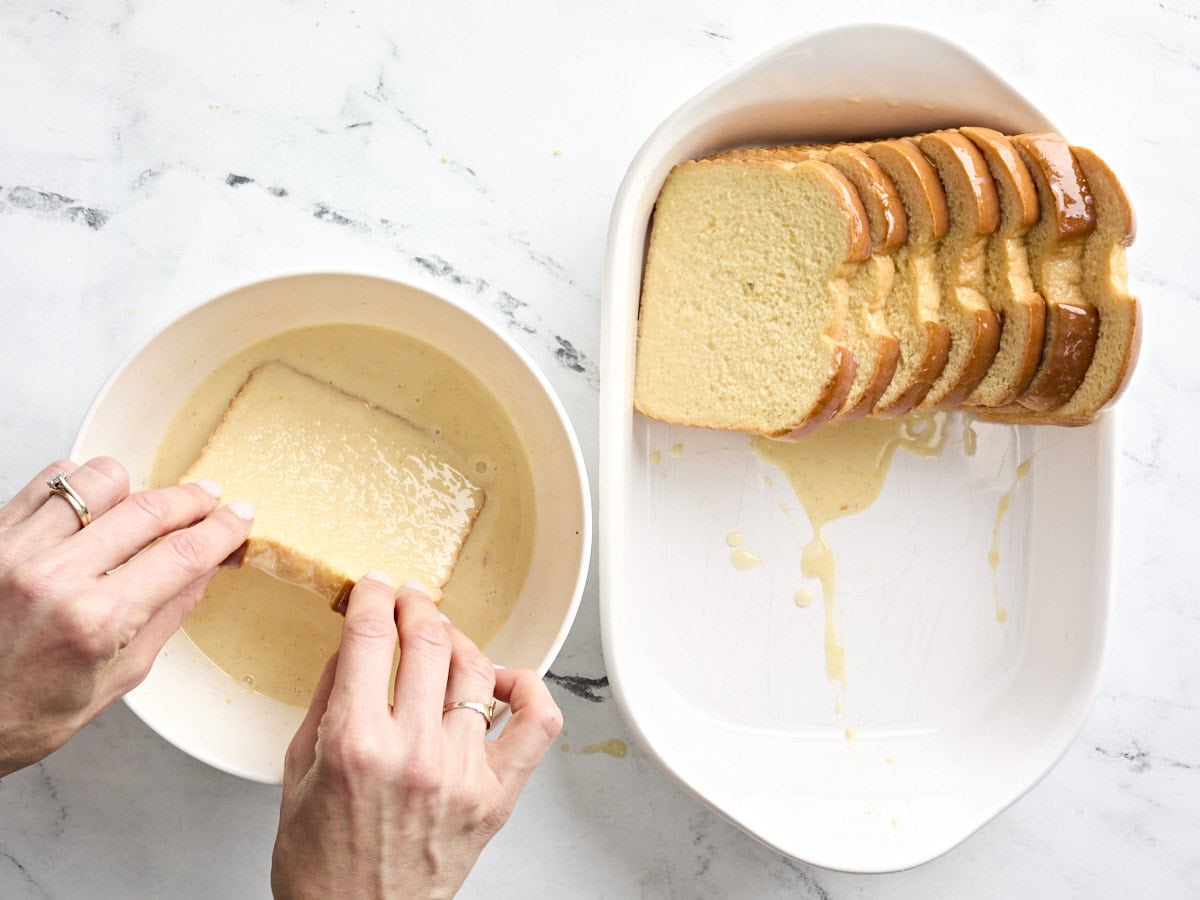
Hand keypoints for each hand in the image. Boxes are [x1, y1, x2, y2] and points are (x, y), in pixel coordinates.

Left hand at [0, 457, 253, 774]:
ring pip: (99, 479)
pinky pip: (48, 481)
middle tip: (210, 499)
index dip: (222, 530)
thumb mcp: (117, 678)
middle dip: (192, 499)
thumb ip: (166, 615)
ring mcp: (15, 550)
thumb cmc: (23, 714)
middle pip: (149, 509)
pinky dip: (78, 486)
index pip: (182, 555)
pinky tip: (89, 509)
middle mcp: (54, 577)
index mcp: (96, 621)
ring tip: (138, 509)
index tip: (239, 517)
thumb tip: (206, 568)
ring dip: (133, 489)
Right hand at [272, 576, 562, 898]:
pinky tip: (502, 681)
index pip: (372, 636)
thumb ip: (327, 699)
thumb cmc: (323, 864)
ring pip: (476, 669)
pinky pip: (537, 724)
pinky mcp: (498, 796)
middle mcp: (414, 753)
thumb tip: (353, 644)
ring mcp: (463, 774)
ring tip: (444, 638)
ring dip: (458, 639)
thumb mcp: (297, 772)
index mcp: (355, 743)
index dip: (374, 596)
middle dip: (416, 605)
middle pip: (428, 641)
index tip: (375, 586)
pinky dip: (527, 689)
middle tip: (409, 601)